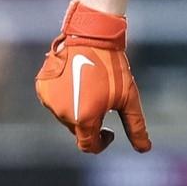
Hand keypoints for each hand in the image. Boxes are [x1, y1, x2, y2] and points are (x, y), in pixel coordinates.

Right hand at [34, 1, 150, 153]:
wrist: (92, 36)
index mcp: (84, 119)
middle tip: (103, 100)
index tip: (109, 130)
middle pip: (78, 130)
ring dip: (77, 110)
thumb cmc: (113, 68)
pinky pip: (54, 101)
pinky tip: (77, 82)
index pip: (88, 145)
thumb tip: (144, 149)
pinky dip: (65, 98)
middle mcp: (62, 113)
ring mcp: (49, 100)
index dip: (101, 142)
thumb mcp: (128, 98)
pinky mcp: (42, 87)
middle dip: (91, 121)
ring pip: (66, 116)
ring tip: (90, 88)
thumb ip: (135, 126)